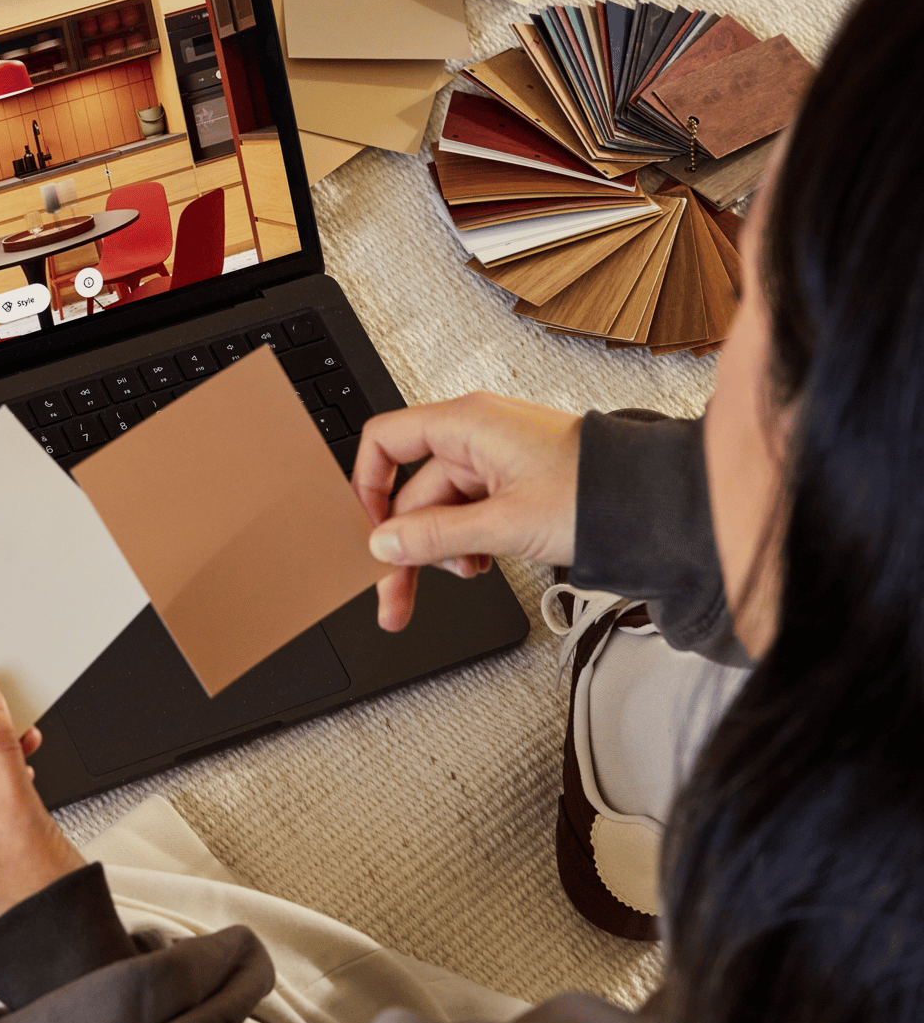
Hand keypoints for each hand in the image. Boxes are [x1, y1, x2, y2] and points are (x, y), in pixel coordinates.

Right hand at [352, 392, 581, 631]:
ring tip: (463, 576)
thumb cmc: (594, 493)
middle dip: (405, 546)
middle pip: (413, 491)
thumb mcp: (504, 523)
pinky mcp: (511, 485)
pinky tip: (482, 564)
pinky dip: (467, 543)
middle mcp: (474, 437)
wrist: (655, 504)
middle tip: (394, 597)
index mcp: (466, 425)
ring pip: (441, 509)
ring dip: (441, 549)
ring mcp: (493, 461)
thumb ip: (436, 535)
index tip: (368, 531)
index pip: (385, 441)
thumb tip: (385, 544)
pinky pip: (469, 514)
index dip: (368, 486)